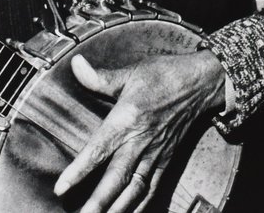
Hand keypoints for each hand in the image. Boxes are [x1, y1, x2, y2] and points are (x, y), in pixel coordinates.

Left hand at [54, 48, 225, 212]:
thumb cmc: (164, 75)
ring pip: (134, 190)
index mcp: (127, 119)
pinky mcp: (165, 160)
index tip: (61, 188)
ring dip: (117, 210)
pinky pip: (151, 189)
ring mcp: (155, 154)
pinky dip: (139, 206)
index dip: (79, 171)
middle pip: (116, 179)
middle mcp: (140, 141)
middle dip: (97, 204)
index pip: (99, 150)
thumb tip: (75, 65)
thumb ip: (100, 77)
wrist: (201, 82)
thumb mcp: (131, 72)